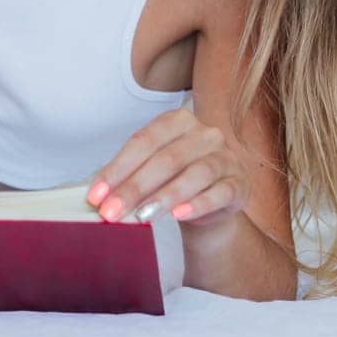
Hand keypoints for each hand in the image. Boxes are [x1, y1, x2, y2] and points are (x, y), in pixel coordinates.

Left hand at [84, 107, 249, 231]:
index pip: (143, 141)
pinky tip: (179, 215)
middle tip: (112, 212)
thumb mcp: (151, 170)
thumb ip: (127, 175)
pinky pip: (219, 193)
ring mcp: (226, 157)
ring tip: (142, 216)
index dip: (117, 168)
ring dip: (165, 196)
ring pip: (194, 174)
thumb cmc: (175, 179)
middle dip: (134, 187)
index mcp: (177, 121)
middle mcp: (205, 134)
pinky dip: (198, 204)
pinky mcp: (240, 183)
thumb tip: (96, 193)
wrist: (214, 201)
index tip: (96, 195)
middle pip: (166, 159)